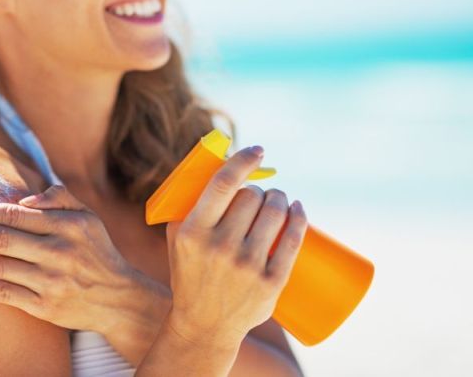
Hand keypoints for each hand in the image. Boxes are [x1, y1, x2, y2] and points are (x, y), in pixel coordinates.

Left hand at [0, 185, 135, 333]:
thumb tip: (25, 198)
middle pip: (0, 239)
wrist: (118, 297)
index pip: (13, 214)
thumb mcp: (88, 216)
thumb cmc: (96, 251)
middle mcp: (59, 251)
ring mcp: (51, 281)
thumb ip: (60, 197)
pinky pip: (4, 293)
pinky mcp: (45, 307)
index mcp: (68, 225)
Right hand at [165, 146, 307, 348]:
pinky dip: (299, 218)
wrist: (204, 325)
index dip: (243, 161)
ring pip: (274, 213)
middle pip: (250, 197)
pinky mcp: (270, 282)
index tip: (257, 151)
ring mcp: (247, 266)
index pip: (222, 184)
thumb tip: (213, 166)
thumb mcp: (177, 239)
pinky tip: (298, 208)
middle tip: (261, 194)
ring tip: (278, 200)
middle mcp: (219, 246)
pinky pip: (292, 240)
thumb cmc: (190, 273)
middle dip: (259, 190)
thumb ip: (187, 205)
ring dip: (280, 198)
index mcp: (192, 232)